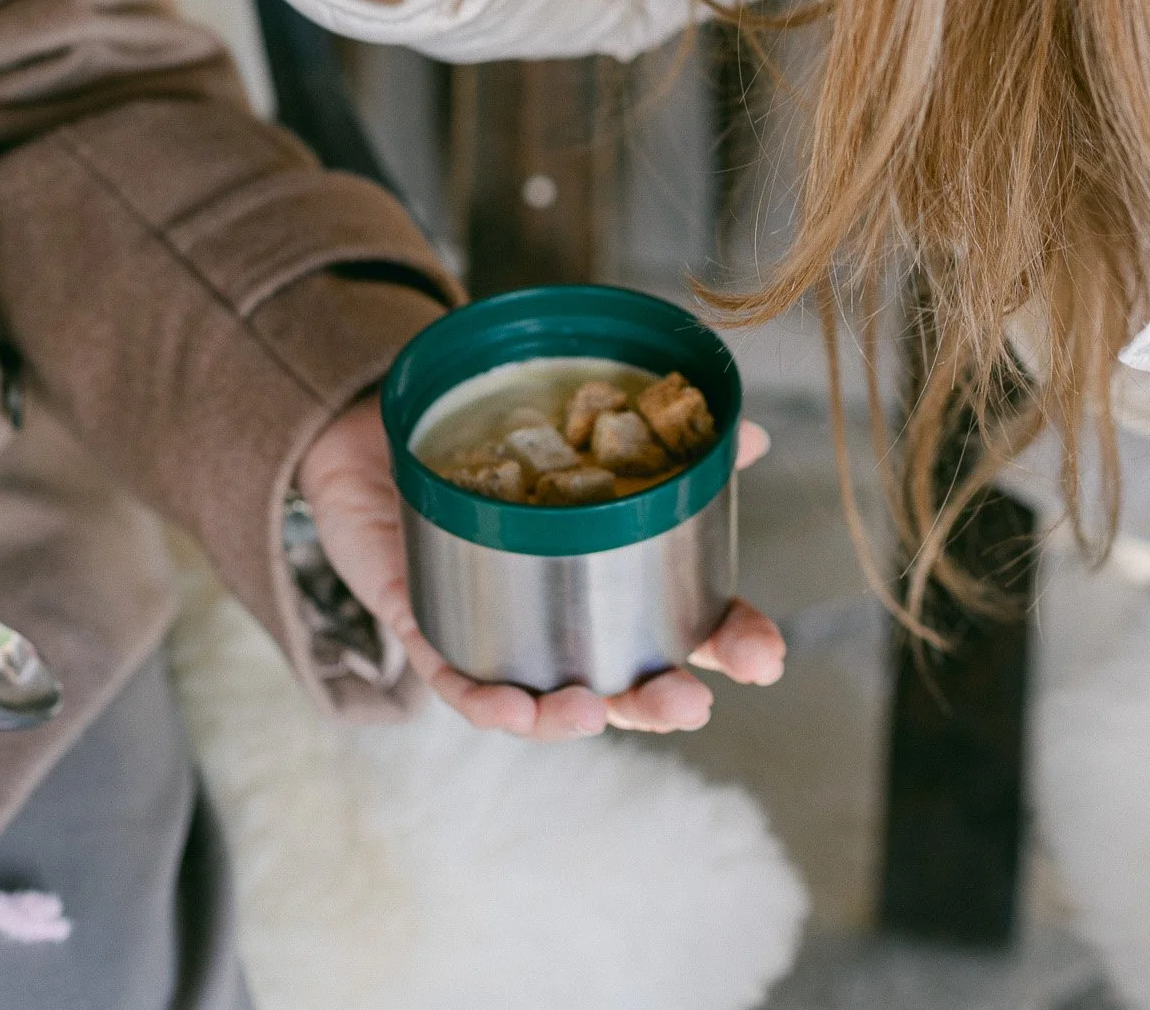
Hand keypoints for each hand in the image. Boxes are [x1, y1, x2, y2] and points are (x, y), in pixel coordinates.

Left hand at [298, 396, 785, 740]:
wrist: (382, 430)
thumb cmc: (495, 443)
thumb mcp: (584, 431)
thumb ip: (667, 437)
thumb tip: (751, 434)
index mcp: (611, 579)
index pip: (688, 625)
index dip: (730, 645)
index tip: (766, 657)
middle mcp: (561, 619)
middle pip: (624, 682)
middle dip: (660, 704)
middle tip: (692, 705)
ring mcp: (499, 630)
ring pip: (542, 702)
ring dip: (569, 720)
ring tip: (592, 712)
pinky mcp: (431, 625)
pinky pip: (458, 681)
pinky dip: (485, 702)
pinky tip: (510, 708)